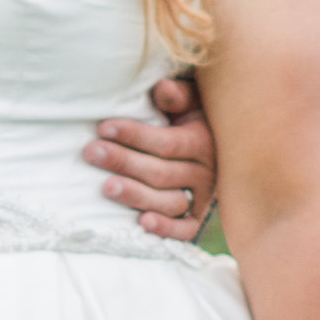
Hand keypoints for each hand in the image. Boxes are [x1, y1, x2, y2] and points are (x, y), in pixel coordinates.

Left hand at [85, 73, 216, 239]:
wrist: (227, 153)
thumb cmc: (194, 121)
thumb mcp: (192, 102)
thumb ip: (178, 96)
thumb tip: (162, 89)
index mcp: (202, 141)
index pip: (166, 143)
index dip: (134, 135)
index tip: (103, 128)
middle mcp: (205, 172)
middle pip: (160, 172)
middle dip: (124, 162)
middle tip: (92, 152)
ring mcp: (203, 199)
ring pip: (169, 202)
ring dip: (136, 195)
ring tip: (106, 188)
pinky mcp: (198, 220)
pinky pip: (185, 230)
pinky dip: (166, 229)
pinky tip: (143, 223)